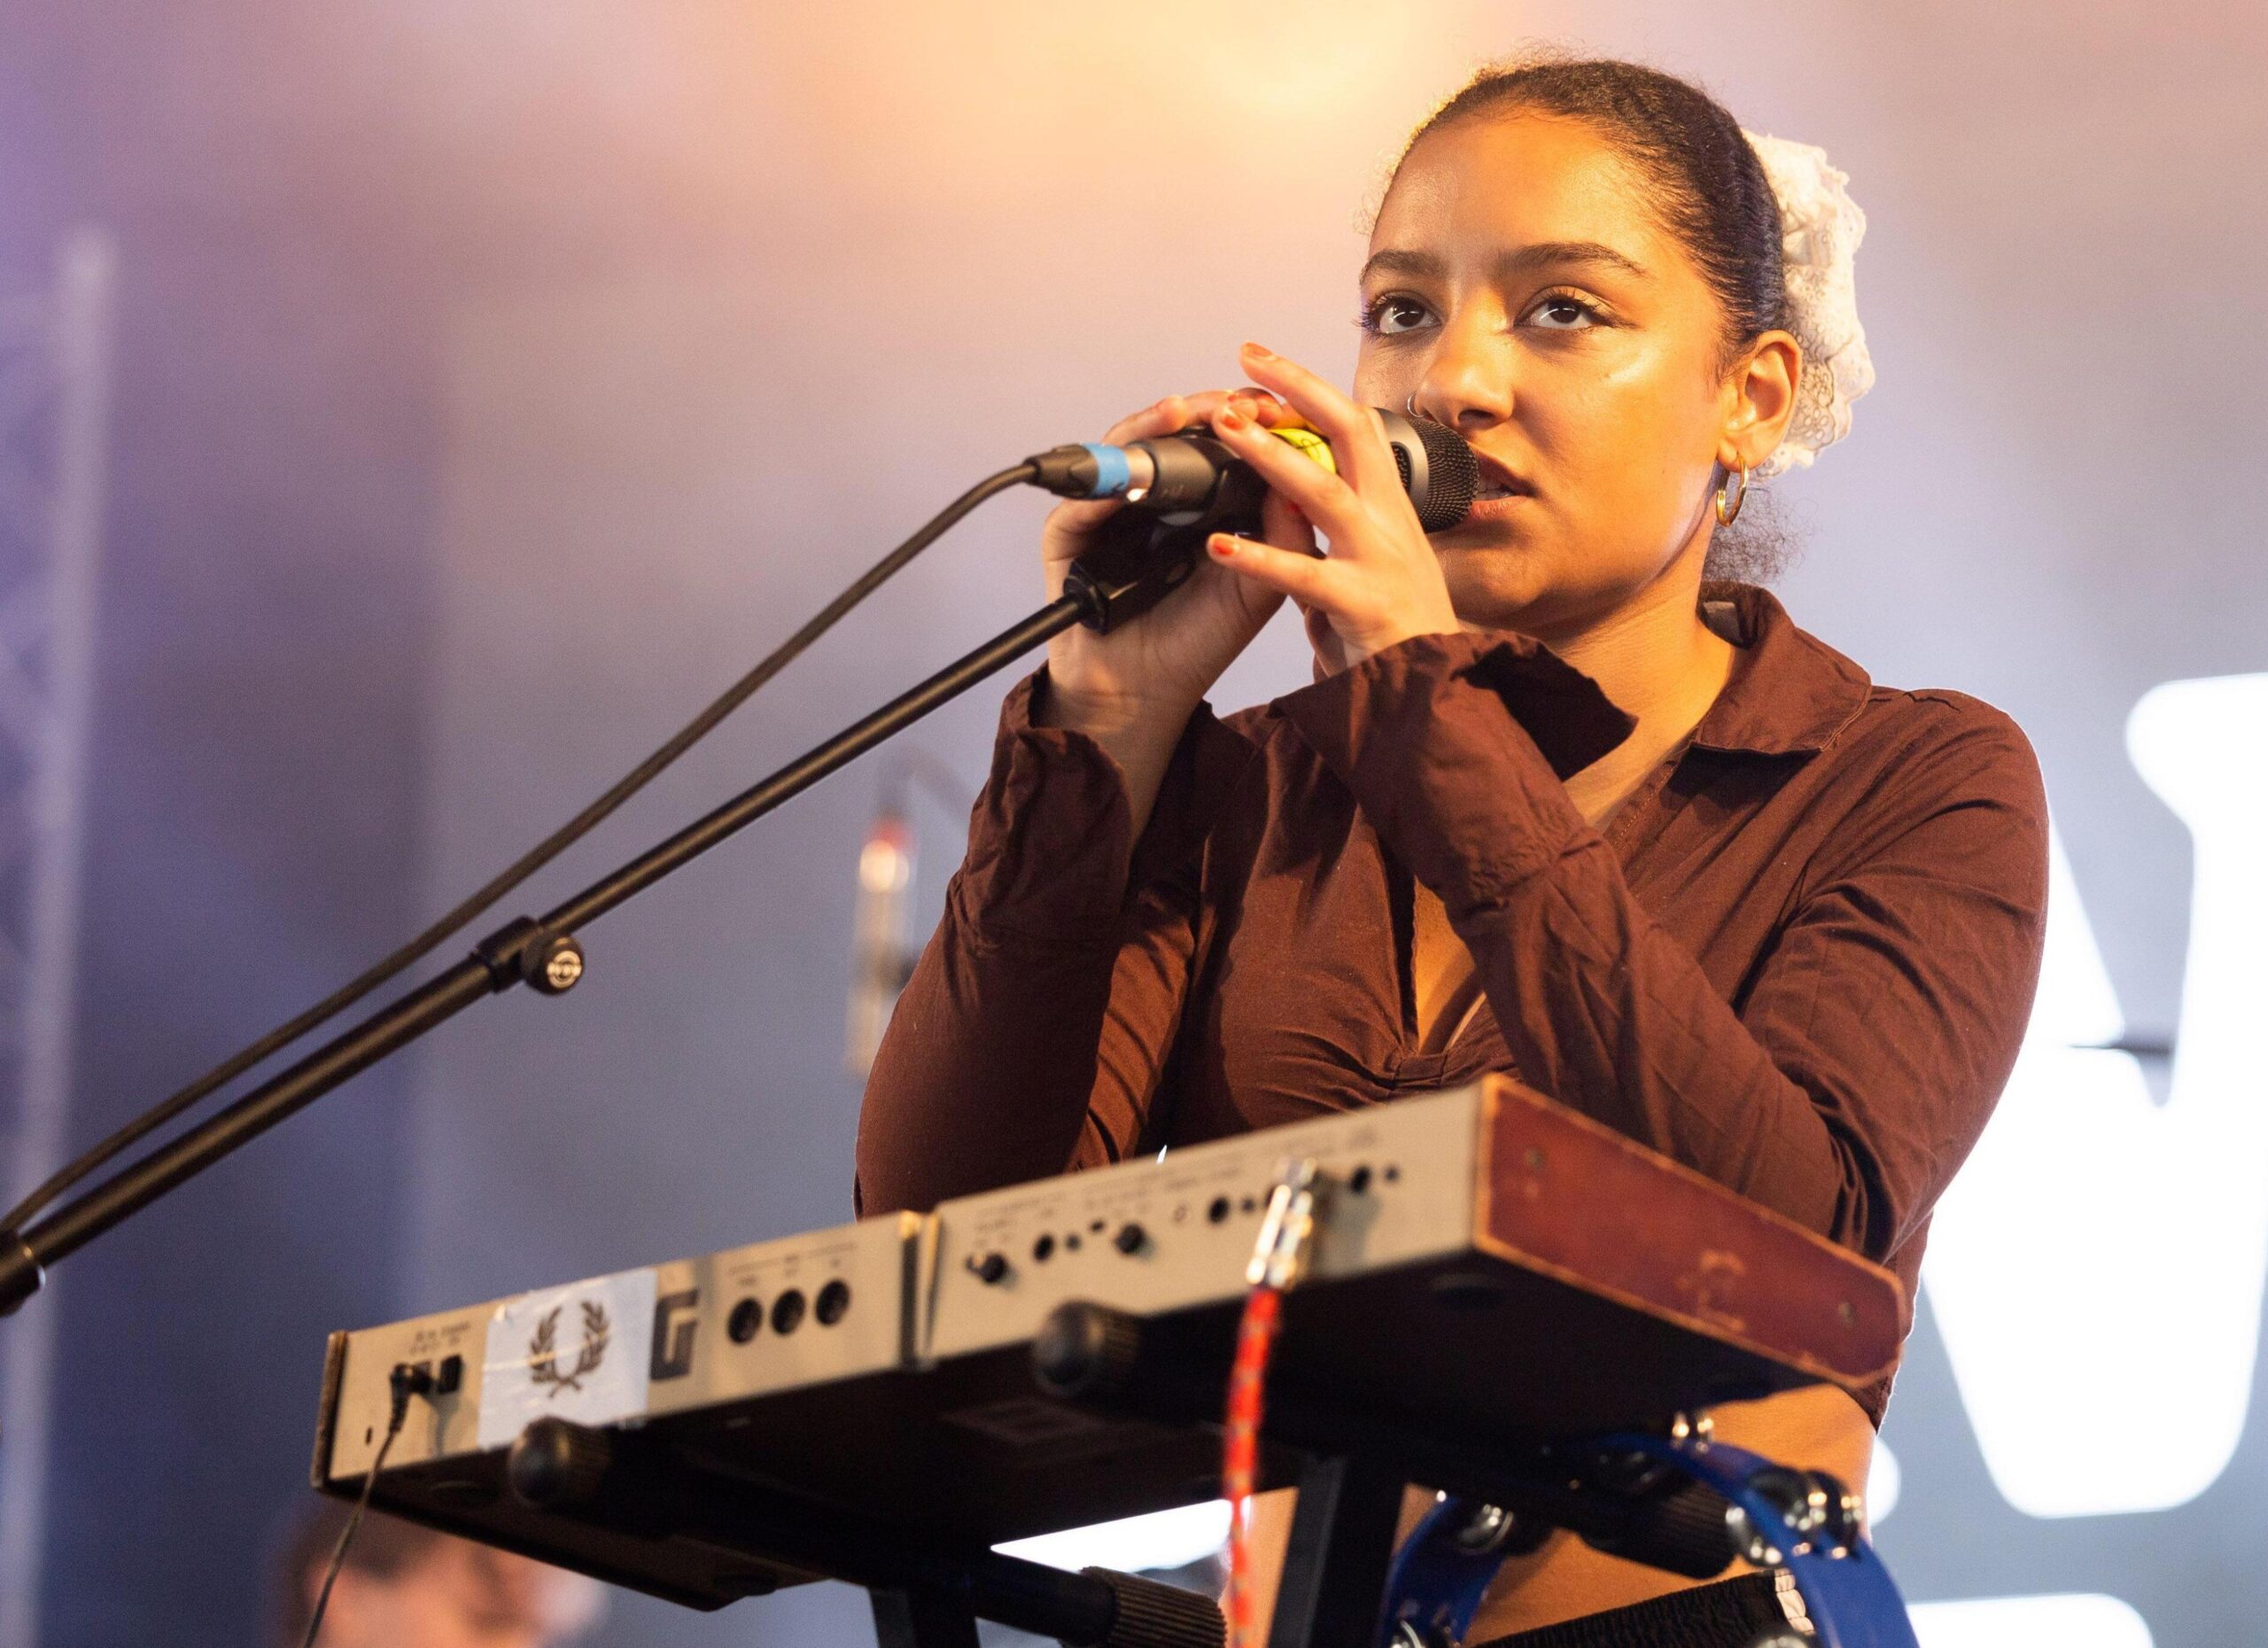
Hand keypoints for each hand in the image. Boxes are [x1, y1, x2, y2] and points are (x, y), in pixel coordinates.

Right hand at [1038, 387, 1304, 731]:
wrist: (1147, 690)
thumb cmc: (1198, 638)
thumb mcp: (1258, 583)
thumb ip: (1282, 530)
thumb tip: (1309, 467)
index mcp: (1196, 502)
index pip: (1217, 442)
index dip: (1244, 421)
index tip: (1276, 407)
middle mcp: (1149, 497)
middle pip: (1170, 434)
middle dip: (1201, 411)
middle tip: (1229, 401)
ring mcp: (1106, 510)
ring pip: (1124, 452)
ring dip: (1151, 429)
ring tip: (1180, 412)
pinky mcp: (1068, 534)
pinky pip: (1082, 500)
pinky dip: (1102, 482)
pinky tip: (1129, 473)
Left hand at [1201, 342, 1462, 671]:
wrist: (1432, 688)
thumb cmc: (1394, 630)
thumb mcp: (1367, 562)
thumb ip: (1329, 529)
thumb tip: (1283, 496)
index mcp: (1389, 505)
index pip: (1353, 428)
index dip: (1308, 391)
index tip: (1262, 364)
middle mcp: (1389, 522)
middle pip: (1348, 435)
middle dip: (1297, 393)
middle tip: (1245, 366)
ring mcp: (1379, 560)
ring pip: (1325, 492)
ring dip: (1273, 456)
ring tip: (1226, 429)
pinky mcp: (1362, 606)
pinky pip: (1304, 576)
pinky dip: (1259, 558)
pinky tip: (1219, 546)